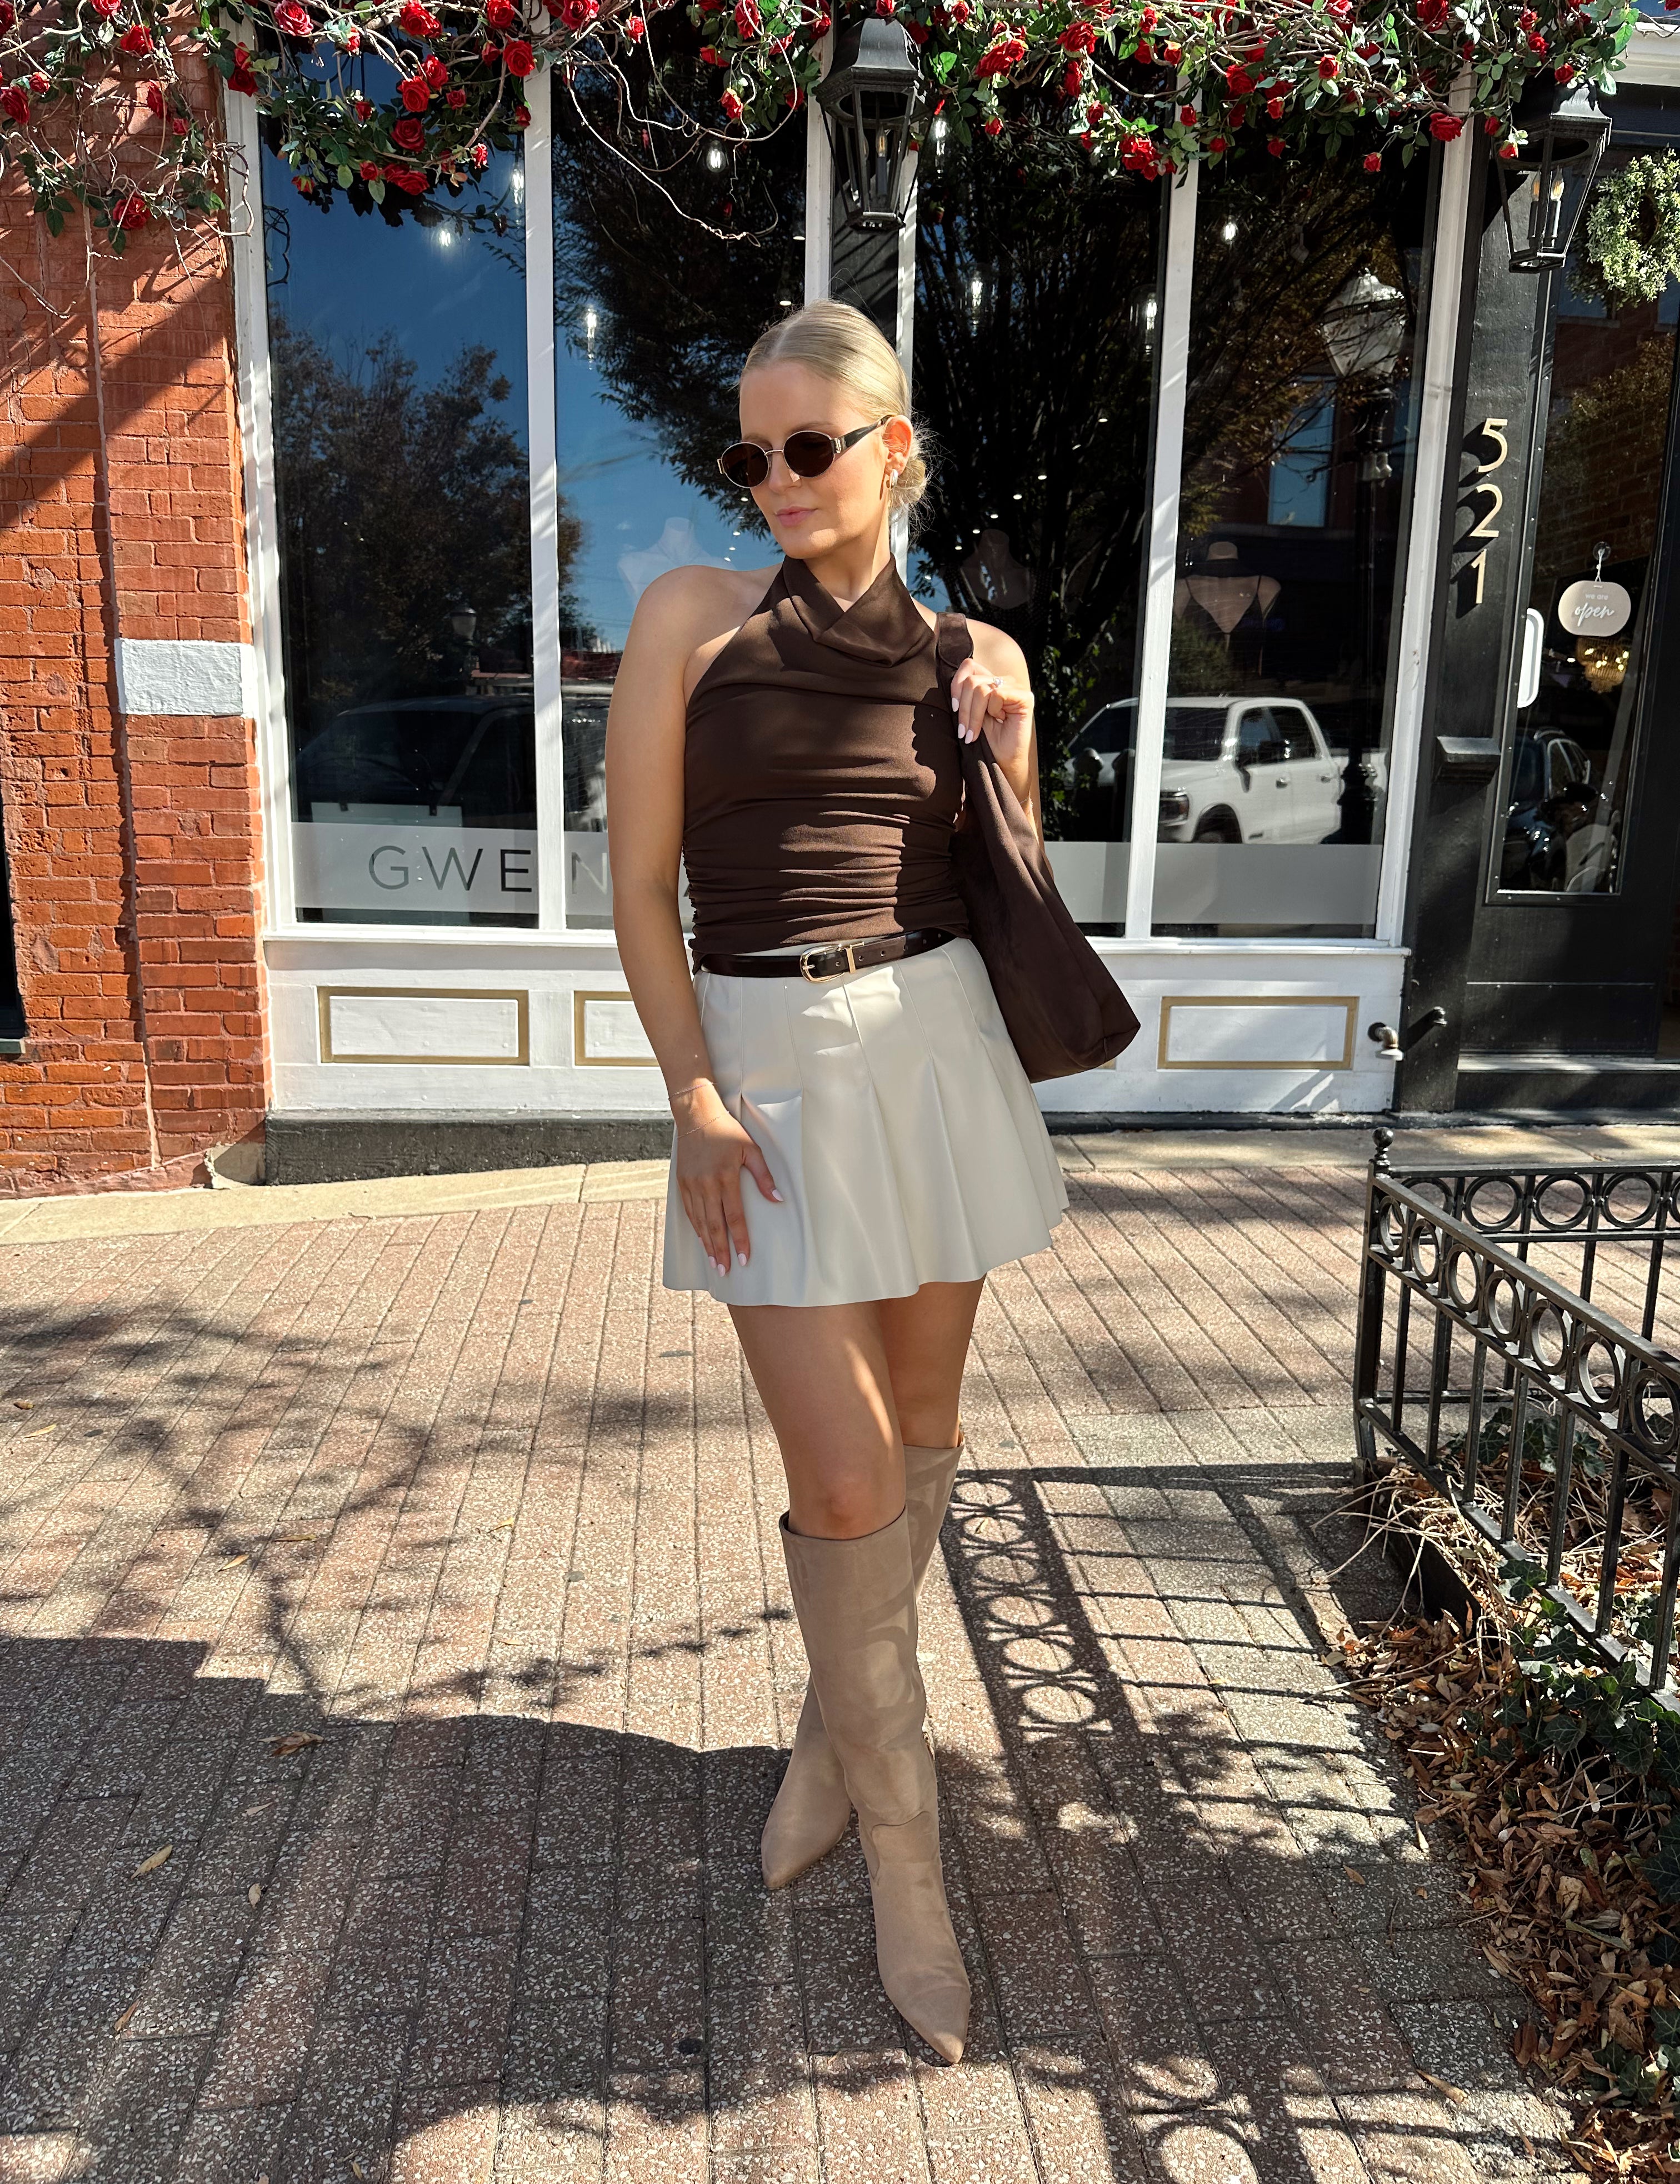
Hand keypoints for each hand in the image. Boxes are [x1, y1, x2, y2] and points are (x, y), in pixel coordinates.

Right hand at [672, 1082, 779, 1275]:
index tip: (743, 1258)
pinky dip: (696, 1229)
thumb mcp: (750, 1149)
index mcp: (725, 1177)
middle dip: (720, 1250)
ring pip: (699, 1222)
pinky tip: (702, 1241)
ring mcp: (692, 1185)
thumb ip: (764, 1176)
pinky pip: (689, 1212)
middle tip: (724, 1270)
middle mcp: (706, 1185)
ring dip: (707, 1244)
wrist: (696, 1116)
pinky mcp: (682, 1183)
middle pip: (714, 1225)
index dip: (739, 1239)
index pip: (734, 1216)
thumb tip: (778, 1198)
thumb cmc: (727, 1131)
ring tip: (714, 1263)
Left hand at [951, 654, 1032, 775]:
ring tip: (972, 733)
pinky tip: (997, 722)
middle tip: (963, 731)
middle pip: (971, 680)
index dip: (956, 686)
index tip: (953, 709)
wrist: (1003, 762)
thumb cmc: (986, 741)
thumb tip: (950, 680)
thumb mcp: (970, 713)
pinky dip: (990, 711)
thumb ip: (964, 694)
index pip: (969, 666)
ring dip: (972, 715)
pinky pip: (996, 695)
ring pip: (980, 689)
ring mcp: (1016, 687)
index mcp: (991, 681)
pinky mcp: (1025, 697)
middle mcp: (1004, 681)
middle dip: (963, 709)